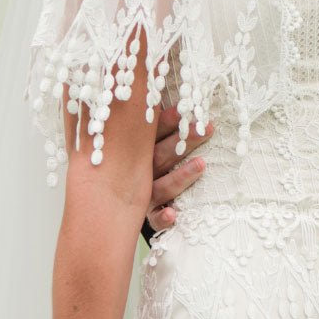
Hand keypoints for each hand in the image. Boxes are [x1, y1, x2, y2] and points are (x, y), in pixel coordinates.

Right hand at [145, 106, 213, 233]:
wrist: (113, 203)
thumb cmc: (143, 159)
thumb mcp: (145, 140)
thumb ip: (156, 123)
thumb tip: (176, 99)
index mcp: (140, 149)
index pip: (154, 132)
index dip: (170, 120)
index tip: (189, 109)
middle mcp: (140, 171)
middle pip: (161, 155)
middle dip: (183, 142)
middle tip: (204, 129)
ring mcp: (143, 195)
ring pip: (161, 186)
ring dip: (180, 176)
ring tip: (202, 164)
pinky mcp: (148, 216)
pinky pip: (154, 219)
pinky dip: (162, 217)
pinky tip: (172, 214)